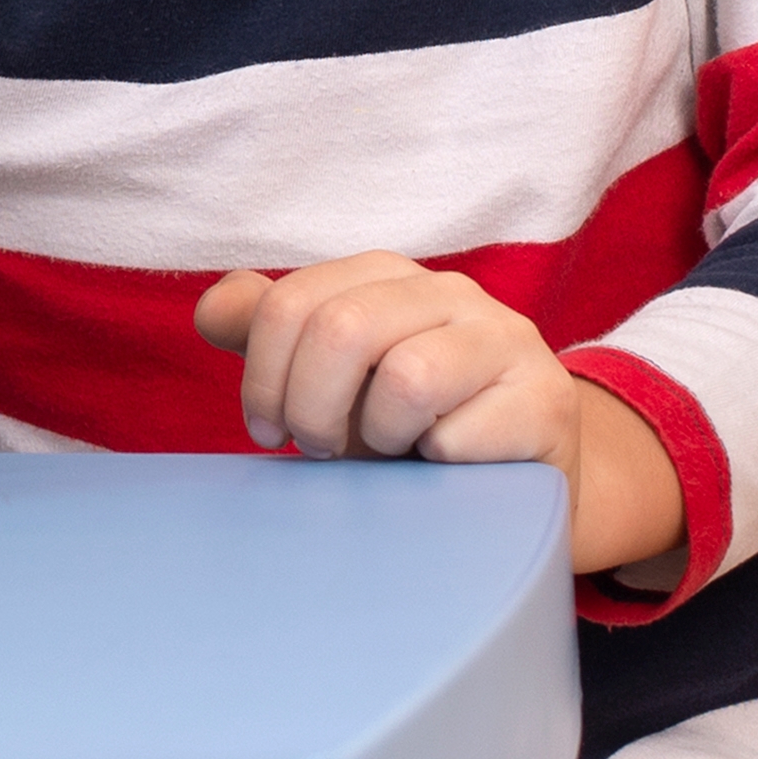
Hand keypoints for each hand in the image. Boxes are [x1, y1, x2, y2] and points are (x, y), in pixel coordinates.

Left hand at [194, 255, 688, 581]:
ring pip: (408, 376)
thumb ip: (268, 333)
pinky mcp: (546, 401)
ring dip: (379, 435)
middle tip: (321, 450)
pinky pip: (460, 435)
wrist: (517, 481)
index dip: (262, 376)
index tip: (268, 431)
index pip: (290, 302)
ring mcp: (506, 341)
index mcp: (386, 277)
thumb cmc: (410, 426)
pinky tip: (444, 468)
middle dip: (311, 407)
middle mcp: (449, 292)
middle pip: (342, 328)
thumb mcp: (331, 379)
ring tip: (390, 452)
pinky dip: (434, 466)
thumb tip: (212, 311)